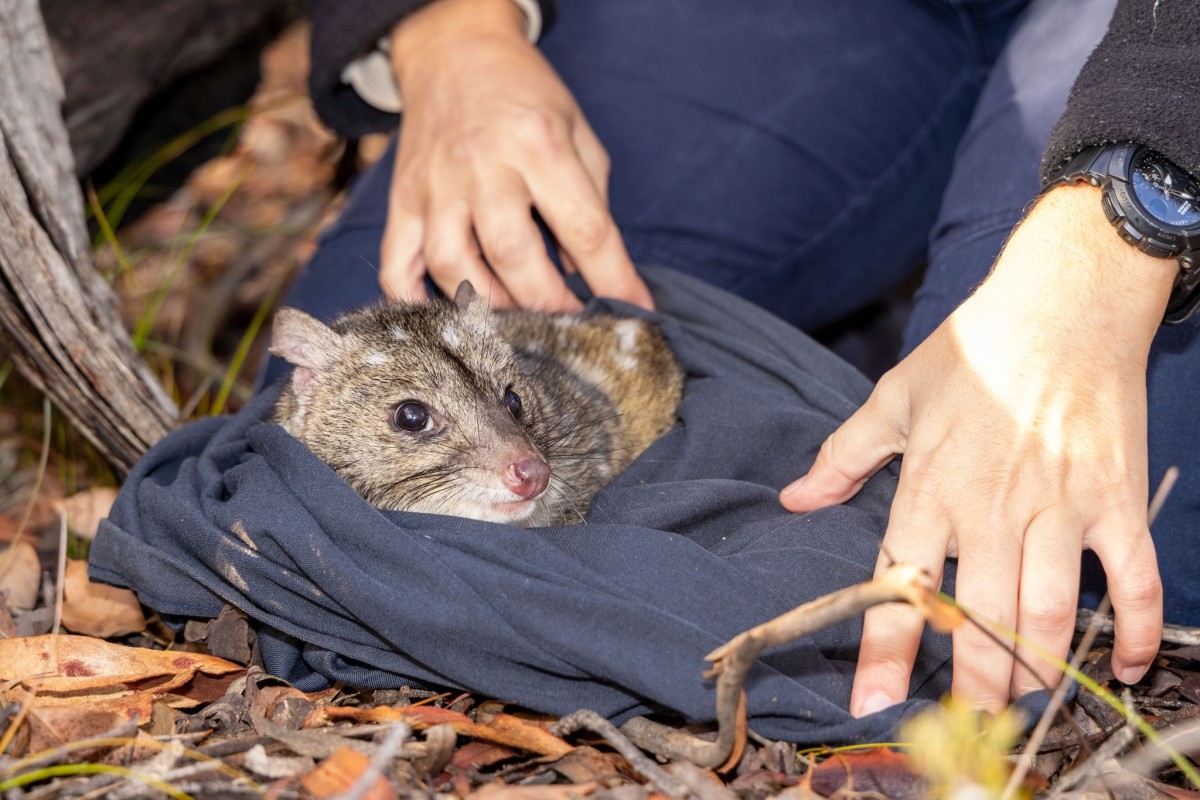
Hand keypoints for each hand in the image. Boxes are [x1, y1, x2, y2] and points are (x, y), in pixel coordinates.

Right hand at [380, 0, 651, 310]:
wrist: (454, 51)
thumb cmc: (527, 98)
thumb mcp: (577, 133)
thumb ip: (590, 203)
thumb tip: (588, 275)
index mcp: (540, 143)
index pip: (585, 228)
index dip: (614, 280)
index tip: (633, 311)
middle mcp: (484, 165)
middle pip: (514, 255)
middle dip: (550, 303)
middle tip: (570, 322)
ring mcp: (436, 186)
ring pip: (454, 266)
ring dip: (492, 306)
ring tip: (520, 316)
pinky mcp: (402, 201)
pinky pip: (396, 265)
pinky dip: (415, 300)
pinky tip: (447, 315)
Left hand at [781, 184, 1171, 711]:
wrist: (1063, 303)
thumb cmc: (973, 350)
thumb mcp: (893, 397)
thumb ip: (842, 456)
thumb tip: (794, 497)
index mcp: (930, 489)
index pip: (900, 585)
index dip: (885, 651)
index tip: (872, 705)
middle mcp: (992, 510)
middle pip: (979, 619)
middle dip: (970, 684)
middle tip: (962, 727)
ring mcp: (1061, 508)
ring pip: (1050, 612)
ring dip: (1037, 667)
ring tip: (1021, 704)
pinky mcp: (1115, 500)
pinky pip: (1136, 578)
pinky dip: (1139, 627)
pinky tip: (1124, 667)